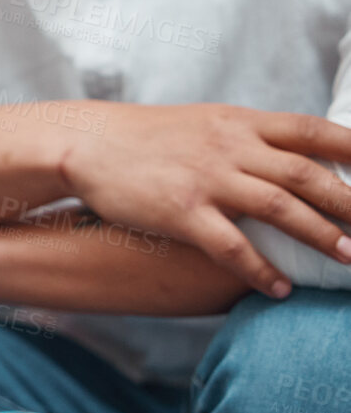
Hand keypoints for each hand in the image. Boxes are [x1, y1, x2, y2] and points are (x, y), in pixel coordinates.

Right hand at [61, 103, 350, 295]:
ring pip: (280, 207)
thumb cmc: (147, 137)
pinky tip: (278, 289)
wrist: (87, 142)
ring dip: (321, 235)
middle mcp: (230, 146)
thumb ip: (250, 138)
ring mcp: (206, 178)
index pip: (314, 131)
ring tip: (350, 258)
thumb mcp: (204, 123)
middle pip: (308, 173)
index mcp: (240, 123)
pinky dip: (259, 269)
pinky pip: (230, 245)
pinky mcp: (180, 210)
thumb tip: (297, 157)